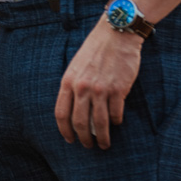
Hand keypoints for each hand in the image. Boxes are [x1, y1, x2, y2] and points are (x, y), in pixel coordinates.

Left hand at [54, 19, 142, 149]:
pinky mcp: (118, 89)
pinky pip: (116, 113)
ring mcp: (101, 89)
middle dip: (84, 139)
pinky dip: (116, 121)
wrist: (115, 35)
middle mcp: (82, 87)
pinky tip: (116, 123)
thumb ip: (73, 87)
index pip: (61, 114)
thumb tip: (74, 112)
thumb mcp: (76, 67)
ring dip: (102, 137)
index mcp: (68, 81)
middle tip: (88, 146)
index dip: (65, 130)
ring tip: (104, 144)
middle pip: (80, 122)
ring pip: (99, 123)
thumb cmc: (95, 50)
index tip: (70, 140)